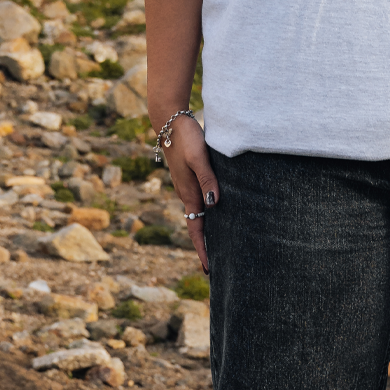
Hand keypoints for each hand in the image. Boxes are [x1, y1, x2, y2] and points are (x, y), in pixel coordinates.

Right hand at [162, 114, 216, 273]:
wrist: (169, 121)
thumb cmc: (186, 138)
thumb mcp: (199, 158)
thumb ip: (207, 180)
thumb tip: (214, 205)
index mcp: (188, 193)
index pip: (195, 229)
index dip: (202, 250)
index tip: (209, 269)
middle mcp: (187, 193)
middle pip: (197, 226)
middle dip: (205, 246)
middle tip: (217, 265)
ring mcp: (187, 185)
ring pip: (199, 214)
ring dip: (207, 231)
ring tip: (220, 245)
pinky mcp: (190, 176)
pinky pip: (200, 201)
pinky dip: (208, 214)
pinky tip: (217, 213)